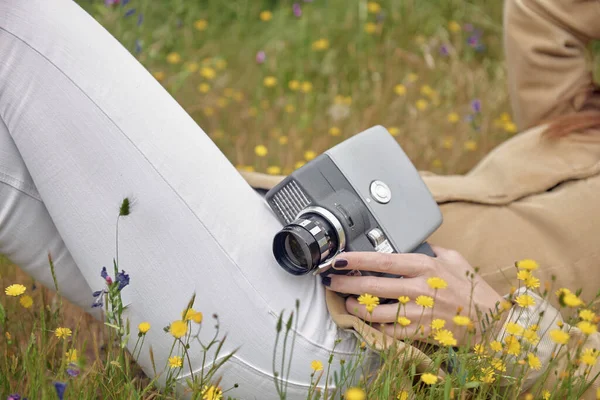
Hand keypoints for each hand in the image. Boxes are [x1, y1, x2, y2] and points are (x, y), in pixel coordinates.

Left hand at [323, 246, 504, 345]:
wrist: (493, 322)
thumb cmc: (473, 291)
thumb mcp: (455, 260)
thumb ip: (432, 250)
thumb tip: (416, 242)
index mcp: (424, 266)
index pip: (382, 260)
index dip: (356, 260)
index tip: (338, 258)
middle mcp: (418, 287)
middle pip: (372, 286)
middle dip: (345, 284)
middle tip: (329, 280)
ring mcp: (418, 311)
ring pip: (376, 311)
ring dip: (357, 307)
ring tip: (348, 302)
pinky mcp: (420, 331)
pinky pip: (389, 331)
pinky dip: (375, 327)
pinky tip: (369, 321)